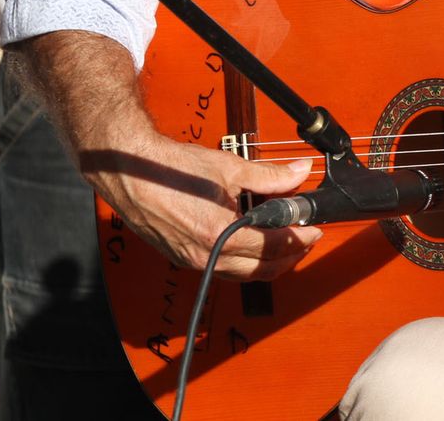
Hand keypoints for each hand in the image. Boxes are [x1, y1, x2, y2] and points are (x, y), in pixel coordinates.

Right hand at [83, 127, 320, 280]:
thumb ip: (270, 176)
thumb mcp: (230, 168)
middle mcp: (206, 256)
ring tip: (286, 243)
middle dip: (289, 256)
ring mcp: (193, 260)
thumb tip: (299, 172)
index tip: (314, 229)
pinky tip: (252, 245)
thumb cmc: (172, 169)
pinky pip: (223, 270)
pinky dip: (244, 262)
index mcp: (220, 235)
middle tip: (305, 239)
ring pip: (242, 274)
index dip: (300, 238)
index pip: (273, 247)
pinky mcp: (183, 258)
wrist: (130, 171)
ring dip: (268, 263)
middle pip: (261, 269)